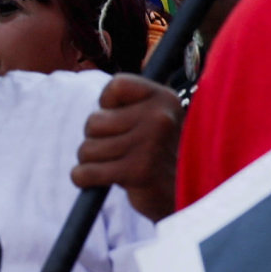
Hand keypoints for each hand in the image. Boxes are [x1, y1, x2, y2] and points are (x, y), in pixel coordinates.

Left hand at [71, 75, 181, 220]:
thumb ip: (136, 101)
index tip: (119, 121)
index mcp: (165, 99)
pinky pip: (86, 172)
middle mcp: (160, 118)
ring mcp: (149, 144)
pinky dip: (83, 178)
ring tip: (114, 167)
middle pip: (94, 121)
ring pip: (87, 148)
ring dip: (91, 161)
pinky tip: (98, 181)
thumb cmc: (163, 157)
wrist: (187, 199)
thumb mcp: (159, 120)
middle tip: (117, 152)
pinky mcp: (137, 171)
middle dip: (96, 140)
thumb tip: (128, 72)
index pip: (116, 85)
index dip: (107, 105)